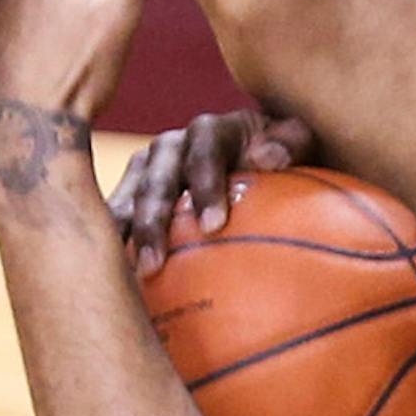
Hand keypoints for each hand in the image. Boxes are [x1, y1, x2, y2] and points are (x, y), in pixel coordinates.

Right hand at [109, 108, 317, 273]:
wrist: (256, 160)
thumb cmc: (284, 158)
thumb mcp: (299, 142)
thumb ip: (291, 143)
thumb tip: (266, 158)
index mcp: (211, 131)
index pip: (204, 151)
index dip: (205, 184)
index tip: (214, 225)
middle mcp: (172, 148)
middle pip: (156, 180)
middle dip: (152, 221)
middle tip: (155, 265)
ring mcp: (147, 172)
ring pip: (127, 201)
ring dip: (124, 238)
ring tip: (129, 278)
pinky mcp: (132, 195)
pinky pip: (117, 222)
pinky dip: (115, 248)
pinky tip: (117, 284)